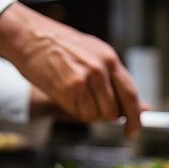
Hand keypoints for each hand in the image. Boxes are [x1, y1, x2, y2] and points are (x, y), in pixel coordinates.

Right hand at [0, 1, 144, 137]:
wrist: (29, 36)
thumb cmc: (58, 45)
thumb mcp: (93, 55)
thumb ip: (114, 80)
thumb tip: (140, 106)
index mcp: (110, 59)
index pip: (131, 94)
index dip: (135, 117)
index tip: (133, 130)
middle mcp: (101, 69)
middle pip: (114, 111)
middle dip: (104, 116)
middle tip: (90, 106)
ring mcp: (85, 79)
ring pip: (96, 115)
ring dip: (87, 114)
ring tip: (74, 96)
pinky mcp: (68, 89)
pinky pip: (79, 114)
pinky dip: (73, 111)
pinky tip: (64, 94)